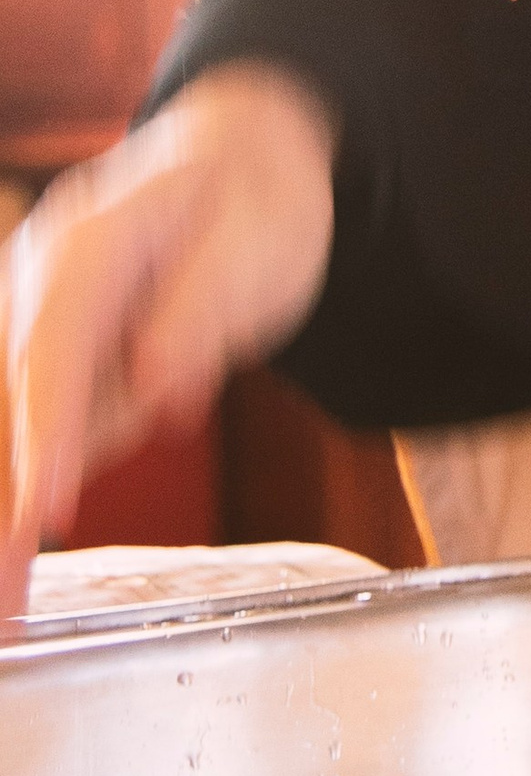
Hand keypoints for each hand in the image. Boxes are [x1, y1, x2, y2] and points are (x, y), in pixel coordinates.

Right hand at [0, 63, 336, 616]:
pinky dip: (21, 494)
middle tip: (8, 600)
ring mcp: (26, 320)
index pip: (51, 348)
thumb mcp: (259, 242)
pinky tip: (16, 574)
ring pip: (2, 426)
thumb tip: (153, 373)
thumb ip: (204, 305)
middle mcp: (33, 281)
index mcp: (88, 242)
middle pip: (1, 401)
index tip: (46, 508)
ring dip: (3, 514)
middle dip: (3, 497)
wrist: (235, 167)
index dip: (44, 434)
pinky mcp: (38, 359)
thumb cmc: (251, 207)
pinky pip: (22, 433)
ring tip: (10, 608)